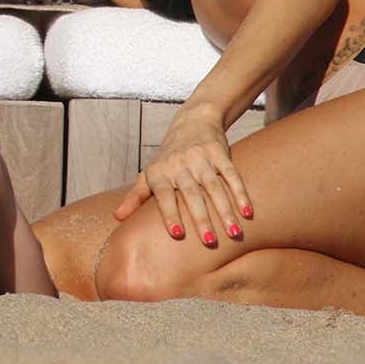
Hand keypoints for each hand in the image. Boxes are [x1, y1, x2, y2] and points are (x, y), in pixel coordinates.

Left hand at [111, 107, 251, 245]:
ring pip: (214, 186)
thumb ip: (136, 196)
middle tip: (210, 242)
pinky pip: (231, 173)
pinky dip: (240, 192)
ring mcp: (200, 157)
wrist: (192, 121)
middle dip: (201, 218)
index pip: (163, 194)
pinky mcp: (219, 152)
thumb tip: (117, 218)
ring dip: (225, 210)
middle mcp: (178, 164)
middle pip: (191, 193)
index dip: (169, 213)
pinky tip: (247, 211)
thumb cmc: (168, 157)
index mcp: (159, 172)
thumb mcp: (149, 173)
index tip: (177, 234)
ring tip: (234, 233)